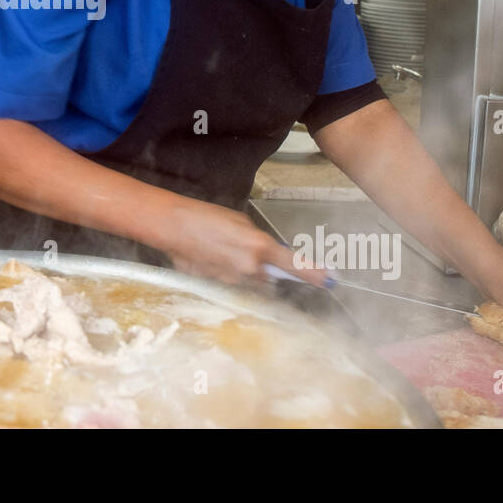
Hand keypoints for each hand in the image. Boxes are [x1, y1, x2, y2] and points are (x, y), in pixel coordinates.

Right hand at [159, 200, 329, 287]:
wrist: (172, 226)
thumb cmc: (205, 216)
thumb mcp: (239, 221)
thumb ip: (258, 240)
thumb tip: (266, 251)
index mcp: (259, 247)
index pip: (294, 265)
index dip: (314, 274)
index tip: (329, 280)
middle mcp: (249, 269)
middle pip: (269, 277)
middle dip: (265, 268)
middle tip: (249, 250)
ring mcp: (232, 280)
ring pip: (249, 280)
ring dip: (244, 269)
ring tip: (223, 248)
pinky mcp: (216, 285)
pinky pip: (230, 281)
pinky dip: (226, 271)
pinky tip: (211, 255)